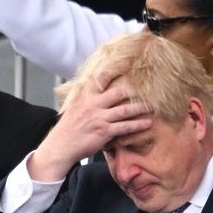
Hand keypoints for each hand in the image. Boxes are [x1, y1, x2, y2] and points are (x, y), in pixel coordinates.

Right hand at [28, 72, 152, 181]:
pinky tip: (147, 123)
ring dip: (140, 108)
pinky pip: (125, 127)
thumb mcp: (73, 107)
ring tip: (152, 106)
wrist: (61, 146)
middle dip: (133, 91)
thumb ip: (86, 98)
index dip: (114, 72)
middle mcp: (92, 104)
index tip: (127, 67)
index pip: (100, 78)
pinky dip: (138, 125)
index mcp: (84, 96)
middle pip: (118, 92)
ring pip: (125, 110)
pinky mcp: (104, 132)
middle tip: (146, 90)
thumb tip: (96, 91)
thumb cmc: (68, 128)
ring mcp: (99, 118)